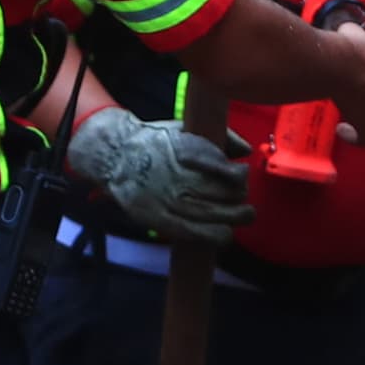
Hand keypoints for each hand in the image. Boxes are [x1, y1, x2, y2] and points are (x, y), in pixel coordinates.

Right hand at [67, 107, 254, 241]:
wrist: (118, 154)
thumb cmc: (157, 141)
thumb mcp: (187, 129)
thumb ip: (220, 138)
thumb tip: (246, 150)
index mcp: (195, 155)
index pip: (233, 175)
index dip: (240, 177)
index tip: (239, 176)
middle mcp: (186, 178)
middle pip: (230, 197)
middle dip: (239, 198)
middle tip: (239, 199)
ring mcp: (174, 202)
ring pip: (218, 216)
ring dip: (235, 218)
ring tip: (240, 216)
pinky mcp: (163, 220)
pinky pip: (198, 234)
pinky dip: (217, 235)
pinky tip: (225, 234)